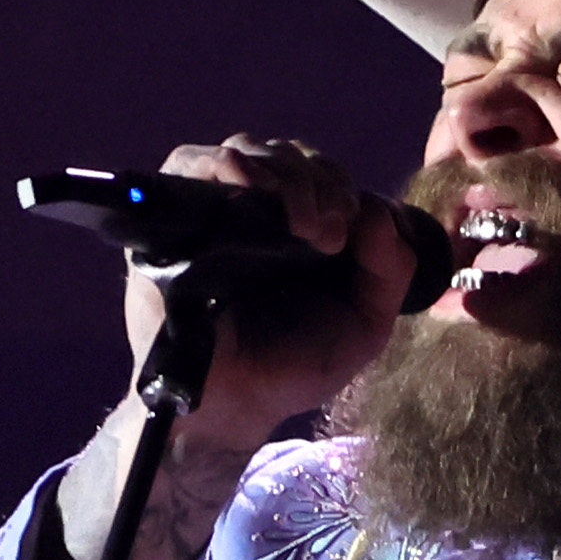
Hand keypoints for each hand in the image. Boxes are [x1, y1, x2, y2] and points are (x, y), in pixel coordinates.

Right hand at [120, 137, 421, 450]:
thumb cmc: (293, 366)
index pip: (324, 173)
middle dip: (317, 183)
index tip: (348, 229)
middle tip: (327, 234)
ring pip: (247, 151)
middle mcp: (258, 211)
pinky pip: (189, 164)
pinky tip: (245, 182)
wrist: (233, 407)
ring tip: (300, 223)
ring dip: (281, 175)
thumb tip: (377, 209)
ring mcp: (213, 210)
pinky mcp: (171, 220)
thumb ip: (389, 269)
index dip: (341, 187)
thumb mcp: (365, 323)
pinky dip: (220, 163)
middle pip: (289, 157)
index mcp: (303, 226)